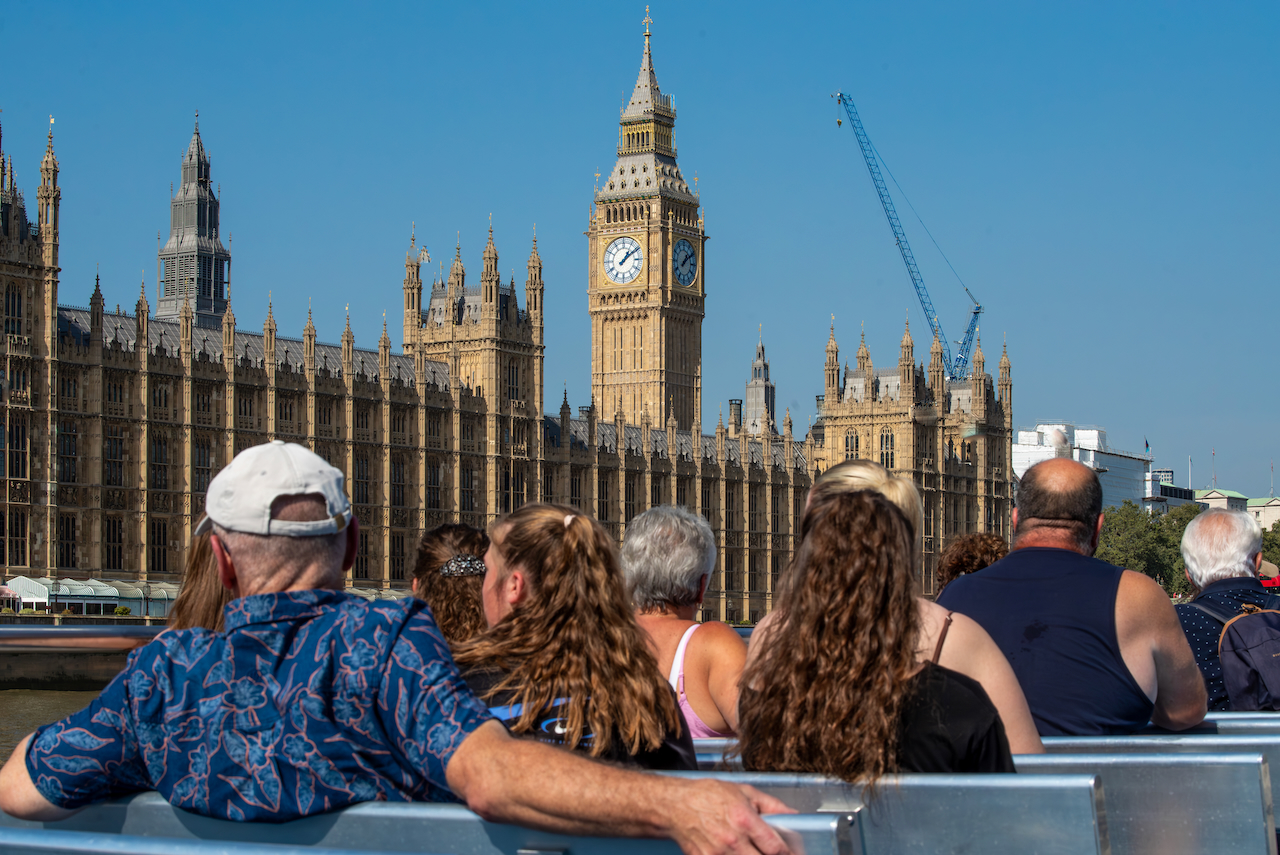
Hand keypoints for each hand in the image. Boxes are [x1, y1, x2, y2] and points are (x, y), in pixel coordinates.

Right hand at [668, 779, 794, 854]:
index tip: (792, 853)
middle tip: (771, 852)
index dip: (789, 854)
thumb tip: (793, 815)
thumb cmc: (708, 795)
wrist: (675, 806)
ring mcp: (717, 854)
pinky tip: (736, 851)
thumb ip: (772, 805)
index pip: (776, 848)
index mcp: (744, 820)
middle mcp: (732, 840)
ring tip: (749, 849)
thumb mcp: (743, 791)